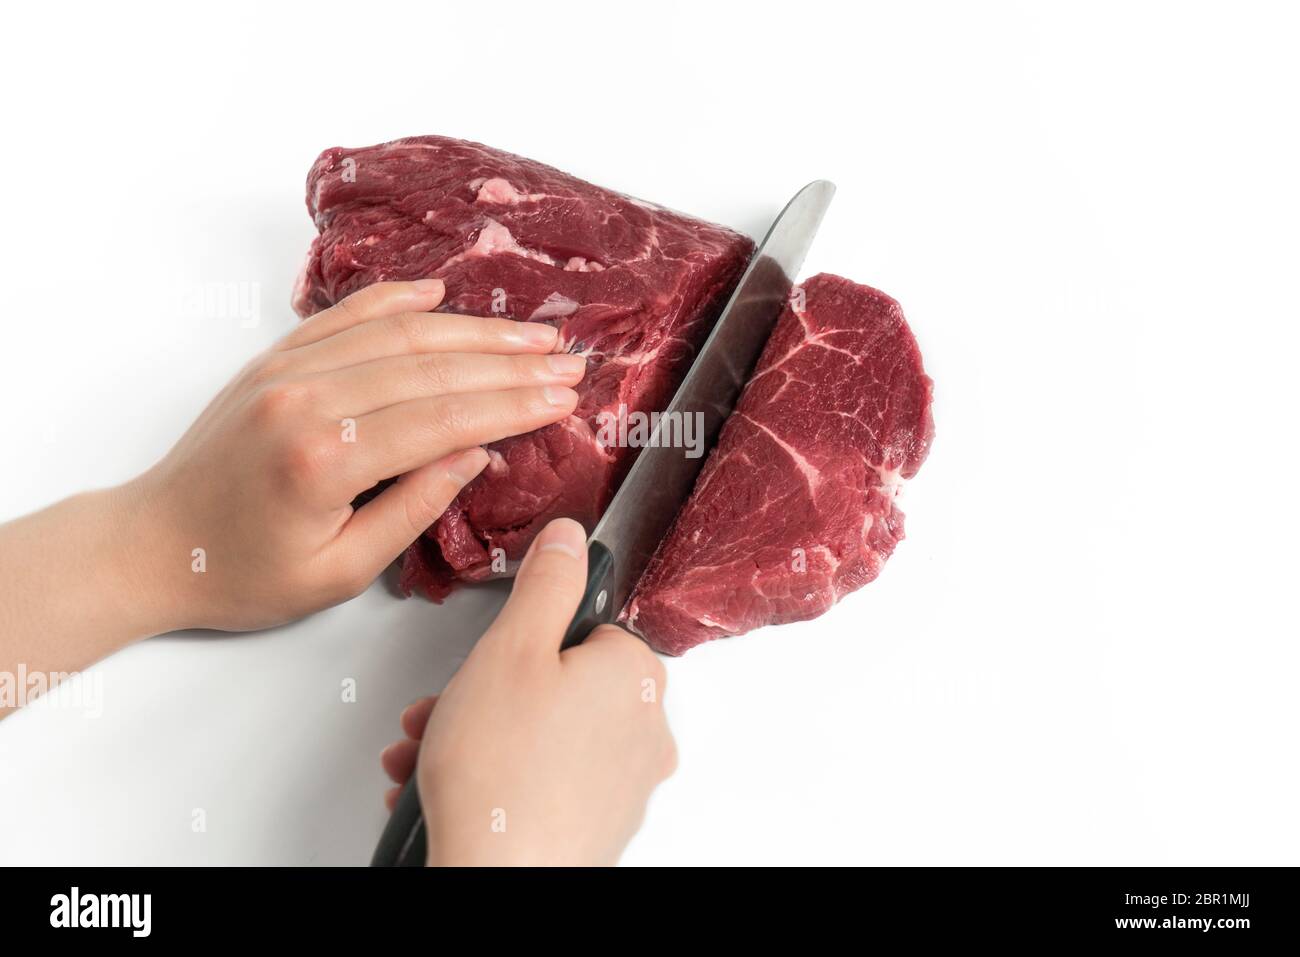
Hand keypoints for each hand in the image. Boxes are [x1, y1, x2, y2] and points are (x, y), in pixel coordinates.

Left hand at [126, 279, 583, 632]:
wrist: (153, 545)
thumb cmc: (243, 575)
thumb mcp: (339, 572)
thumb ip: (414, 508)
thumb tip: (478, 452)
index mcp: (325, 460)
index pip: (446, 417)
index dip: (514, 404)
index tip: (564, 396)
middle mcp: (307, 400)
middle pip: (432, 366)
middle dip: (510, 362)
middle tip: (567, 360)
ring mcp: (287, 370)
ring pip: (398, 333)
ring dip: (472, 329)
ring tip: (530, 332)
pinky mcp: (273, 360)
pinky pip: (344, 316)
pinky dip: (396, 299)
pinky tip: (440, 291)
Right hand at [380, 518, 676, 865]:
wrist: (499, 877)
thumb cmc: (504, 775)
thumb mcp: (512, 647)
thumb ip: (546, 584)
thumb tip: (569, 540)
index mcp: (636, 676)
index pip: (584, 630)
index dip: (524, 642)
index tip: (492, 660)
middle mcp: (645, 730)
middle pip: (558, 685)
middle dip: (487, 694)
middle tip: (447, 710)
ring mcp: (624, 784)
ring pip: (544, 735)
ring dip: (479, 735)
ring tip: (429, 754)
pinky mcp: (597, 825)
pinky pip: (544, 781)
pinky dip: (498, 777)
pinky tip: (450, 788)